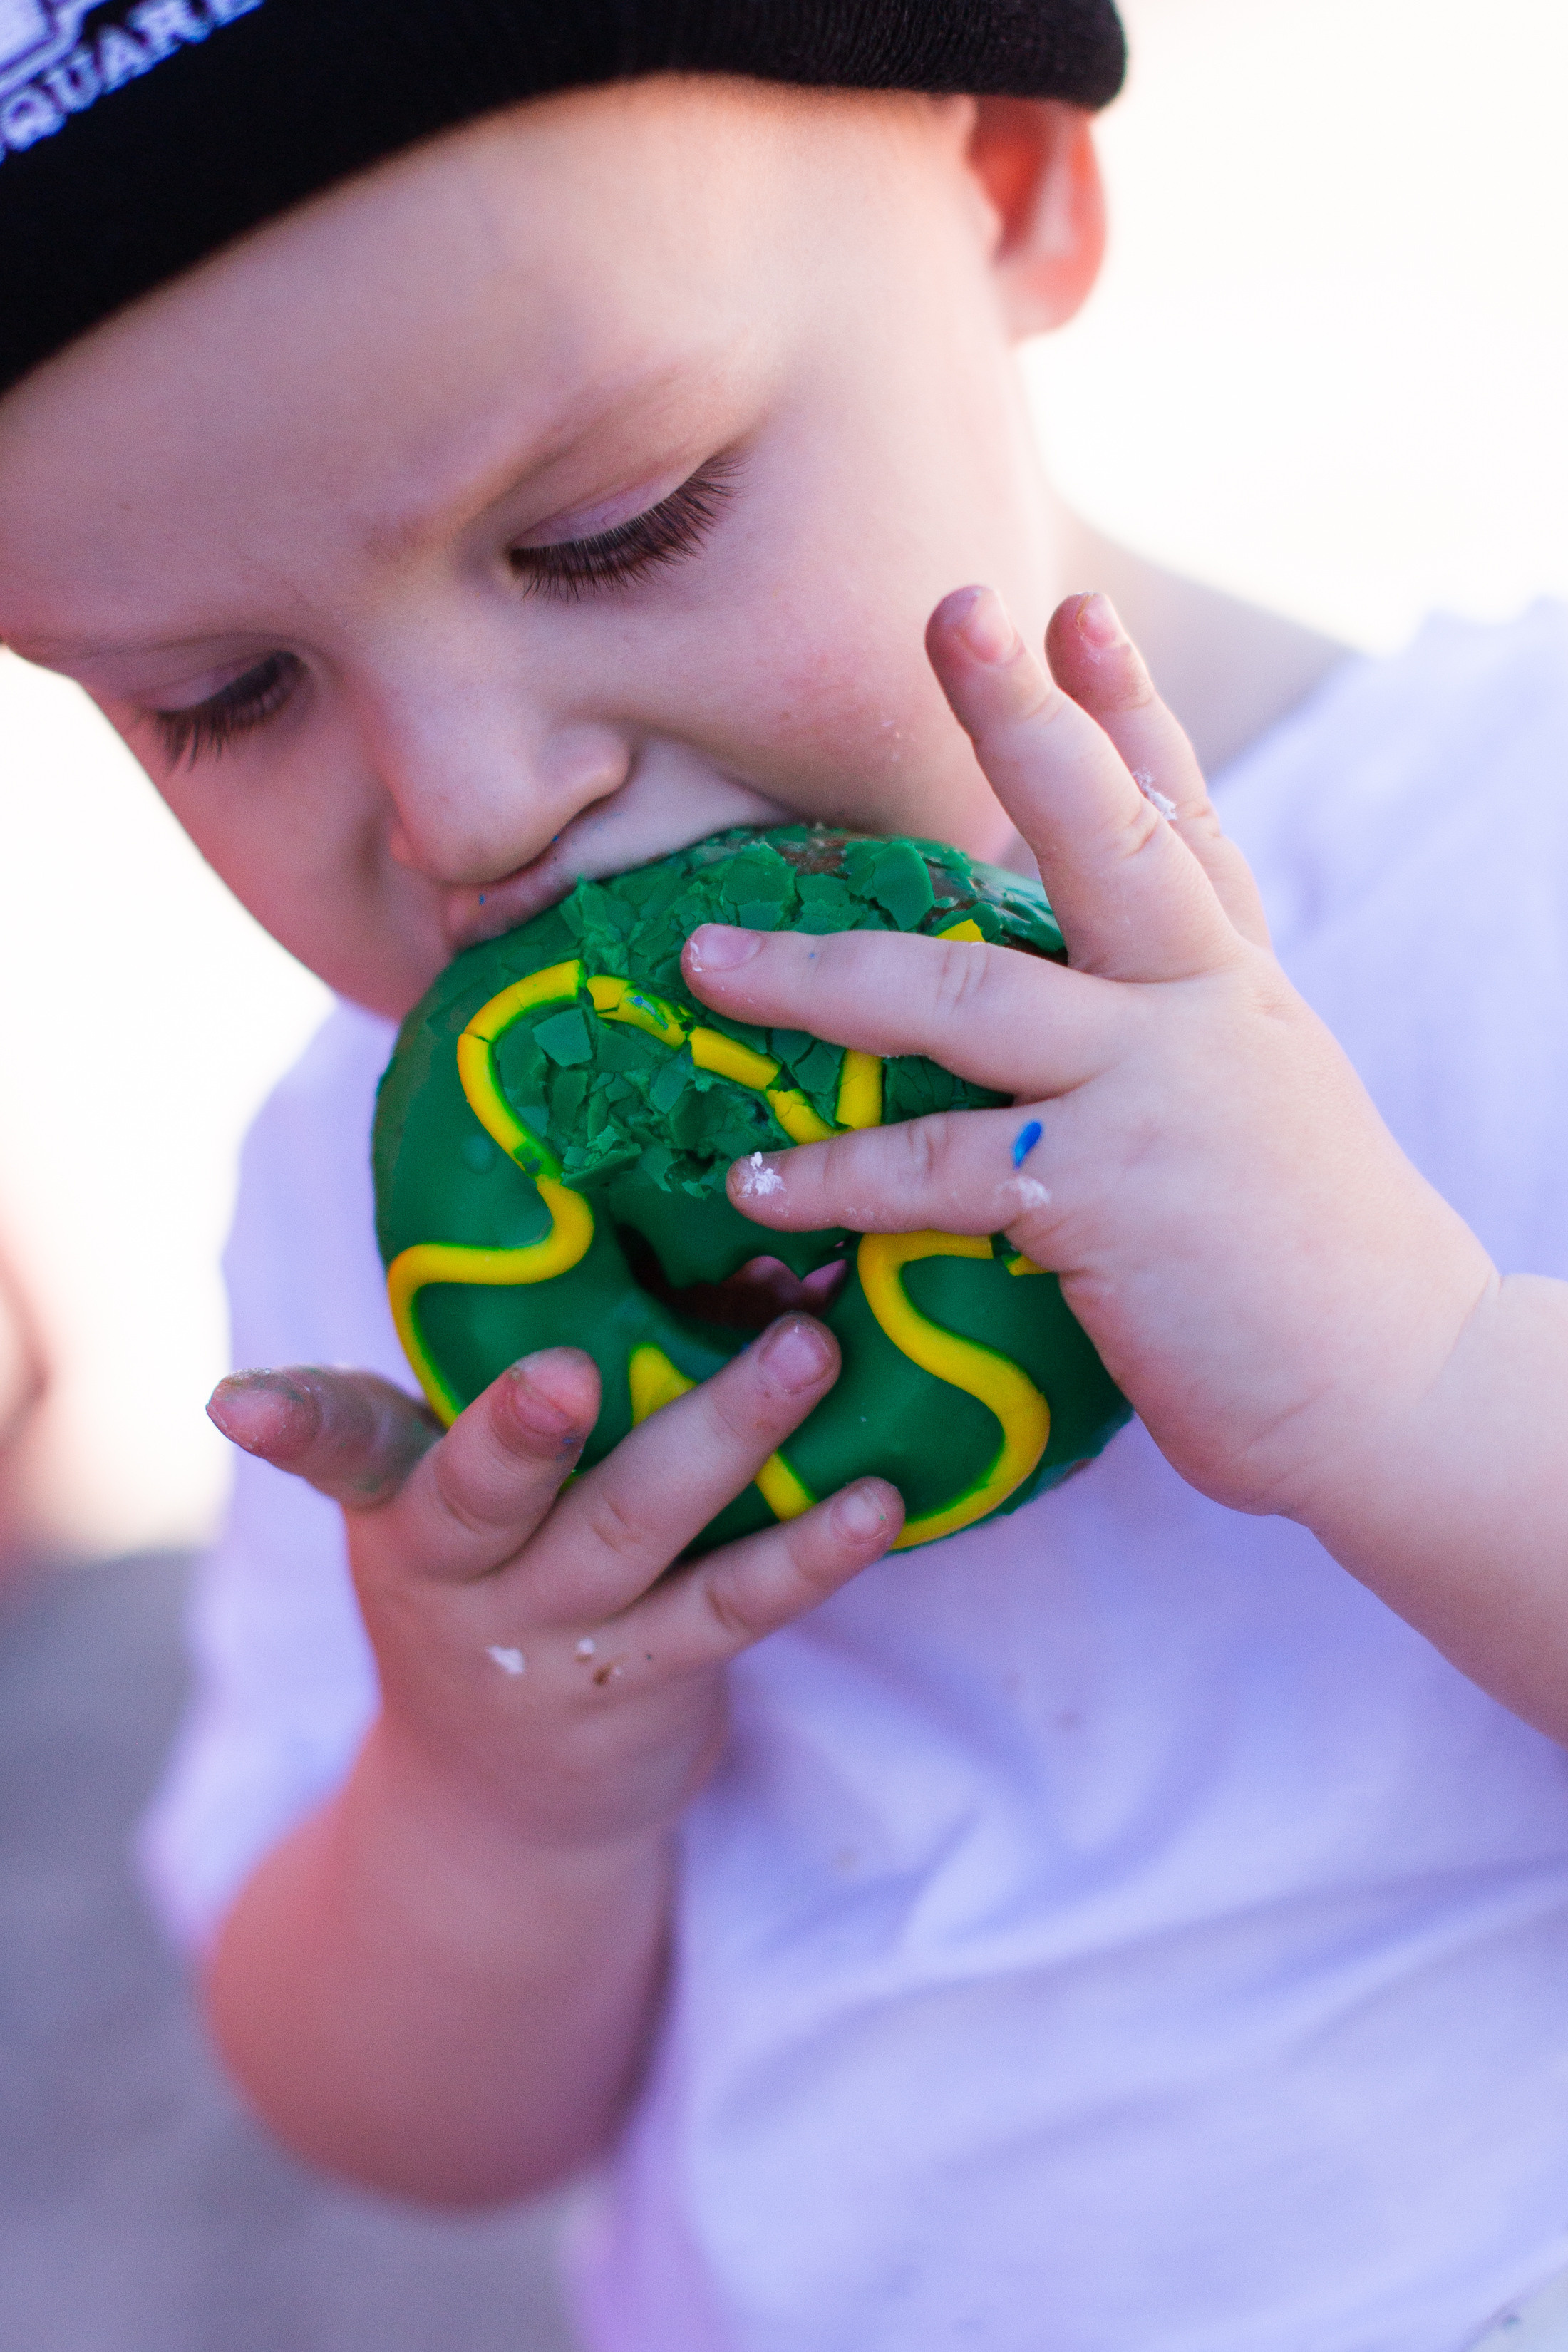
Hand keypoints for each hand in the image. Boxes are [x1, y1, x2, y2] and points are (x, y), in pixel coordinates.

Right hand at [208, 1320, 900, 1851]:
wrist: (502, 1810)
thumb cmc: (503, 1586)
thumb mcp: (482, 1503)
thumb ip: (555, 1388)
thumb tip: (744, 1258)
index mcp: (403, 1502)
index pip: (341, 1445)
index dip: (289, 1420)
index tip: (234, 1403)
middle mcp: (460, 1571)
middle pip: (486, 1490)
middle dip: (522, 1428)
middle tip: (571, 1365)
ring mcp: (552, 1635)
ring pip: (634, 1527)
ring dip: (725, 1434)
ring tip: (809, 1349)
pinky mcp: (646, 1683)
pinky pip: (734, 1609)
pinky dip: (807, 1553)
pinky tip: (875, 1500)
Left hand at [682, 587, 1493, 1529]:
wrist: (1403, 1391)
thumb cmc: (1303, 1260)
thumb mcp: (1243, 1101)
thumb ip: (1154, 1017)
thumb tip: (1035, 945)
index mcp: (1229, 983)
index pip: (1180, 819)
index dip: (1123, 709)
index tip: (1068, 610)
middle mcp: (1201, 1009)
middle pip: (1106, 834)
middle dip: (1022, 720)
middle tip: (953, 611)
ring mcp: (1159, 1093)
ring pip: (966, 996)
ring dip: (822, 978)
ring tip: (707, 965)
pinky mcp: (1113, 1196)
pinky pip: (942, 1167)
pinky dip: (840, 1176)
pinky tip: (757, 1184)